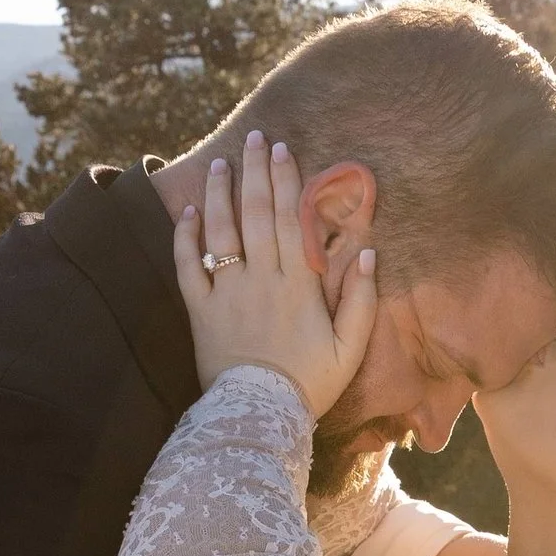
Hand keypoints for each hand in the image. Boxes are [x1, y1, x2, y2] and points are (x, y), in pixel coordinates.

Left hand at [176, 130, 376, 417]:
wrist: (259, 415)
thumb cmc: (309, 383)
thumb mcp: (349, 349)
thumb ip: (362, 301)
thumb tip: (370, 254)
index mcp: (299, 285)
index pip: (293, 220)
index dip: (288, 182)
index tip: (284, 151)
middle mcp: (261, 279)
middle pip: (257, 215)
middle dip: (256, 173)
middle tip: (255, 140)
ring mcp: (228, 293)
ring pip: (220, 232)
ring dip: (220, 194)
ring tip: (221, 165)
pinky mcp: (201, 311)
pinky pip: (188, 267)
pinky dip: (186, 238)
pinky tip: (188, 212)